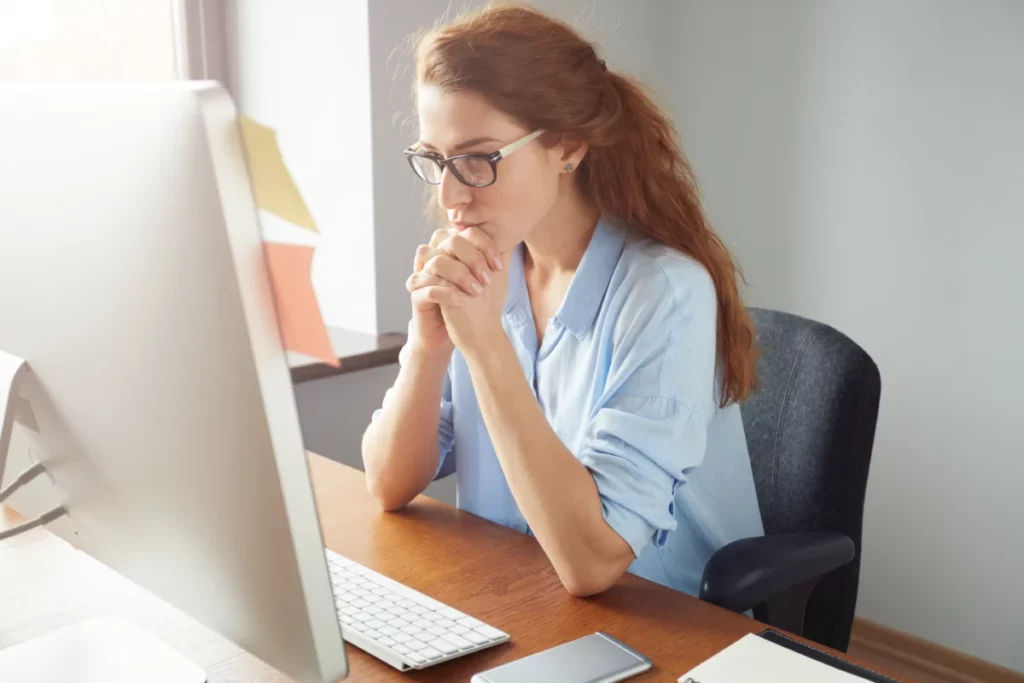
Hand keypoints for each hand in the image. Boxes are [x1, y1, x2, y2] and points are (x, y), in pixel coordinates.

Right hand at [406, 227, 501, 351]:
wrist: (463, 334)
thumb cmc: (476, 302)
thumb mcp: (491, 279)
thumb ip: (498, 259)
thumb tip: (513, 240)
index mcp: (451, 250)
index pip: (465, 232)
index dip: (484, 245)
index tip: (499, 265)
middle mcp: (434, 257)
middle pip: (449, 241)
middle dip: (473, 258)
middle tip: (487, 279)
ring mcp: (423, 275)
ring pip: (436, 262)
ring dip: (460, 275)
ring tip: (477, 291)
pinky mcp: (417, 296)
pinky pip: (427, 288)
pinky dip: (448, 293)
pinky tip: (464, 302)